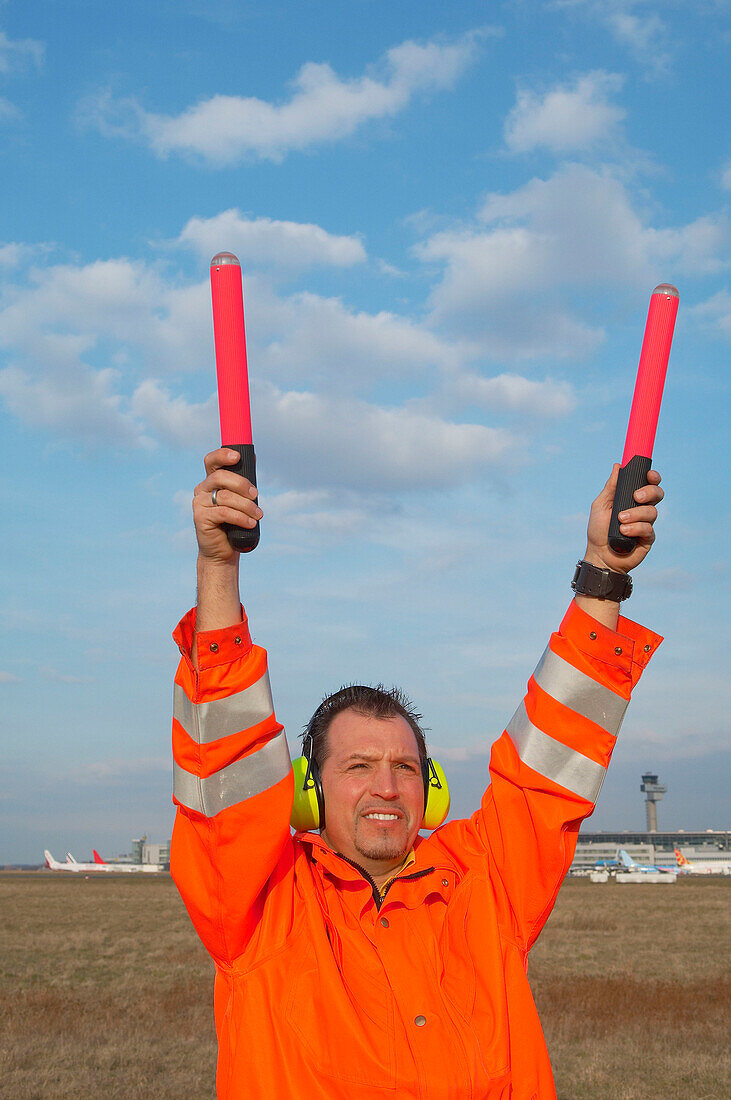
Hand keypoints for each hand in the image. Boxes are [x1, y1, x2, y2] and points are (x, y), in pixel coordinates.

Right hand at [193, 448, 262, 565]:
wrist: (223, 552)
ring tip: (258, 515)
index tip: (237, 456)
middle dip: (241, 484)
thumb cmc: (234, 524)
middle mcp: (202, 489)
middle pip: (220, 477)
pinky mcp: (200, 517)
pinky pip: (224, 512)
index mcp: (211, 482)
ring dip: (246, 506)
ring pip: (225, 496)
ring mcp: (199, 503)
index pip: (211, 461)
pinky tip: (250, 523)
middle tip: (256, 494)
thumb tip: (253, 458)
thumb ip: (243, 483)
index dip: (222, 455)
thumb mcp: (241, 501)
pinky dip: (241, 517)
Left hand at [584, 463, 663, 573]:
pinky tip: (624, 532)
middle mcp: (642, 509)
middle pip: (657, 494)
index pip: (648, 484)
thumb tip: (618, 465)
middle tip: (635, 497)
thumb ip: (611, 487)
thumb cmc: (598, 530)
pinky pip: (648, 528)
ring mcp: (647, 523)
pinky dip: (635, 528)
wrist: (599, 555)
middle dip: (649, 492)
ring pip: (652, 511)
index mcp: (631, 499)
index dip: (653, 477)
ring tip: (620, 520)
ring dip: (635, 514)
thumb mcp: (601, 505)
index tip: (649, 475)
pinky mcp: (648, 538)